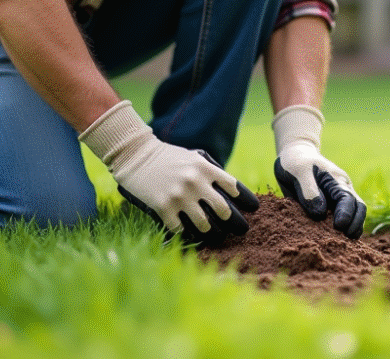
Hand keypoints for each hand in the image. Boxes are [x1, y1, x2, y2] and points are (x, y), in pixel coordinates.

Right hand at [80, 101, 258, 245]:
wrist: (137, 156)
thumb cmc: (167, 156)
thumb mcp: (192, 158)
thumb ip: (209, 172)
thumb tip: (227, 191)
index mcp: (205, 167)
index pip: (233, 187)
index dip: (245, 199)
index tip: (252, 209)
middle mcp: (195, 182)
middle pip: (223, 210)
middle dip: (233, 222)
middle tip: (239, 229)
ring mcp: (179, 196)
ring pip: (204, 224)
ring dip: (210, 231)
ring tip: (214, 234)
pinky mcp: (164, 207)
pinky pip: (181, 229)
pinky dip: (185, 232)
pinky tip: (187, 232)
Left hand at [272, 105, 365, 238]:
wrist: (294, 156)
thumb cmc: (296, 162)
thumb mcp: (299, 171)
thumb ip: (308, 190)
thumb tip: (320, 213)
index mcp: (336, 180)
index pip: (348, 199)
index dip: (346, 214)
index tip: (339, 227)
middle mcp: (342, 191)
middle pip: (358, 209)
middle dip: (354, 225)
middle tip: (343, 241)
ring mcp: (337, 200)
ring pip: (353, 216)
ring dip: (350, 230)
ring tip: (341, 245)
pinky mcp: (329, 208)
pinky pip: (340, 221)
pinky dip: (340, 232)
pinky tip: (332, 243)